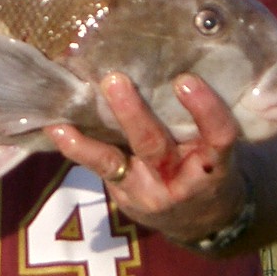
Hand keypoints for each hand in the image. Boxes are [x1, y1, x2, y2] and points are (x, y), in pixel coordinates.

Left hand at [45, 72, 247, 245]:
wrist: (199, 220)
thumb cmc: (206, 163)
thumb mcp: (215, 147)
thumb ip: (198, 116)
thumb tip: (164, 55)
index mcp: (214, 162)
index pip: (218, 135)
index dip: (205, 110)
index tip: (185, 80)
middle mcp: (180, 179)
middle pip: (156, 145)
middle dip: (133, 114)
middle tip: (115, 80)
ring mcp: (148, 190)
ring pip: (118, 160)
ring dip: (90, 136)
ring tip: (75, 106)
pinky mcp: (124, 195)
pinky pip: (100, 168)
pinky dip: (77, 147)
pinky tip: (57, 127)